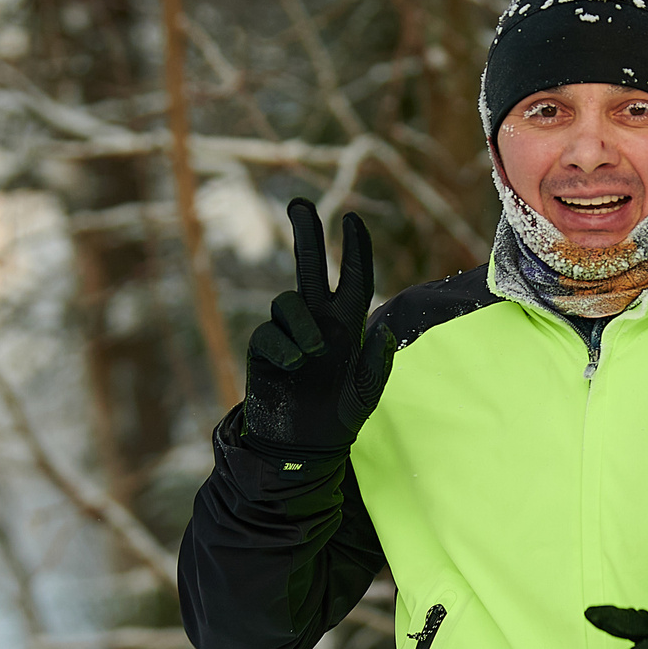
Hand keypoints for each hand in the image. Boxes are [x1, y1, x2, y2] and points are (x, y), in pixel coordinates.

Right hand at [242, 199, 392, 457]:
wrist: (302, 445)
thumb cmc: (338, 418)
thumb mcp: (365, 393)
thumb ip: (376, 363)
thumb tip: (382, 329)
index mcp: (348, 324)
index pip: (354, 278)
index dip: (354, 249)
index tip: (352, 219)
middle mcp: (318, 320)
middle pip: (311, 266)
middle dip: (306, 234)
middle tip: (297, 203)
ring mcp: (290, 332)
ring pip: (288, 301)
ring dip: (302, 324)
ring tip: (311, 355)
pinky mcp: (266, 348)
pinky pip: (270, 332)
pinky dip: (284, 347)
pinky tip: (292, 369)